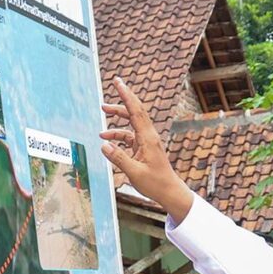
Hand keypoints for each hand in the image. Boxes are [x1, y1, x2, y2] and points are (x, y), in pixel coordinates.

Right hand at [100, 79, 193, 219]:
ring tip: (103, 111)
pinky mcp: (144, 148)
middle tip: (114, 84)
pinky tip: (108, 140)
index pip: (135, 111)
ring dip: (117, 117)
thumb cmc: (155, 183)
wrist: (169, 191)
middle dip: (122, 98)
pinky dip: (118, 135)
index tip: (118, 82)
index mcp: (147, 138)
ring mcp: (146, 141)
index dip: (126, 95)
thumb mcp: (134, 172)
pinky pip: (129, 136)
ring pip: (130, 123)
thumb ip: (119, 158)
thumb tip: (104, 144)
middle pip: (134, 112)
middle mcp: (148, 136)